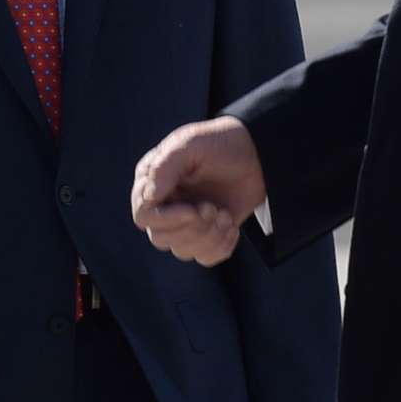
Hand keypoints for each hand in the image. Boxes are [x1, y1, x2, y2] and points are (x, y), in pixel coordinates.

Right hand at [132, 116, 265, 265]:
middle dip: (192, 228)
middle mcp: (164, 205)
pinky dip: (221, 247)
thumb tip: (149, 197)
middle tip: (213, 208)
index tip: (193, 210)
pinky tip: (231, 226)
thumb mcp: (190, 143)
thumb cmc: (220, 143)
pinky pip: (206, 258)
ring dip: (209, 236)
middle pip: (160, 239)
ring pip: (183, 251)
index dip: (166, 219)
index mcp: (152, 182)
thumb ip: (165, 166)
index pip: (143, 215)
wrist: (256, 153)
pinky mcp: (208, 234)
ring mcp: (185, 222)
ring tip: (224, 213)